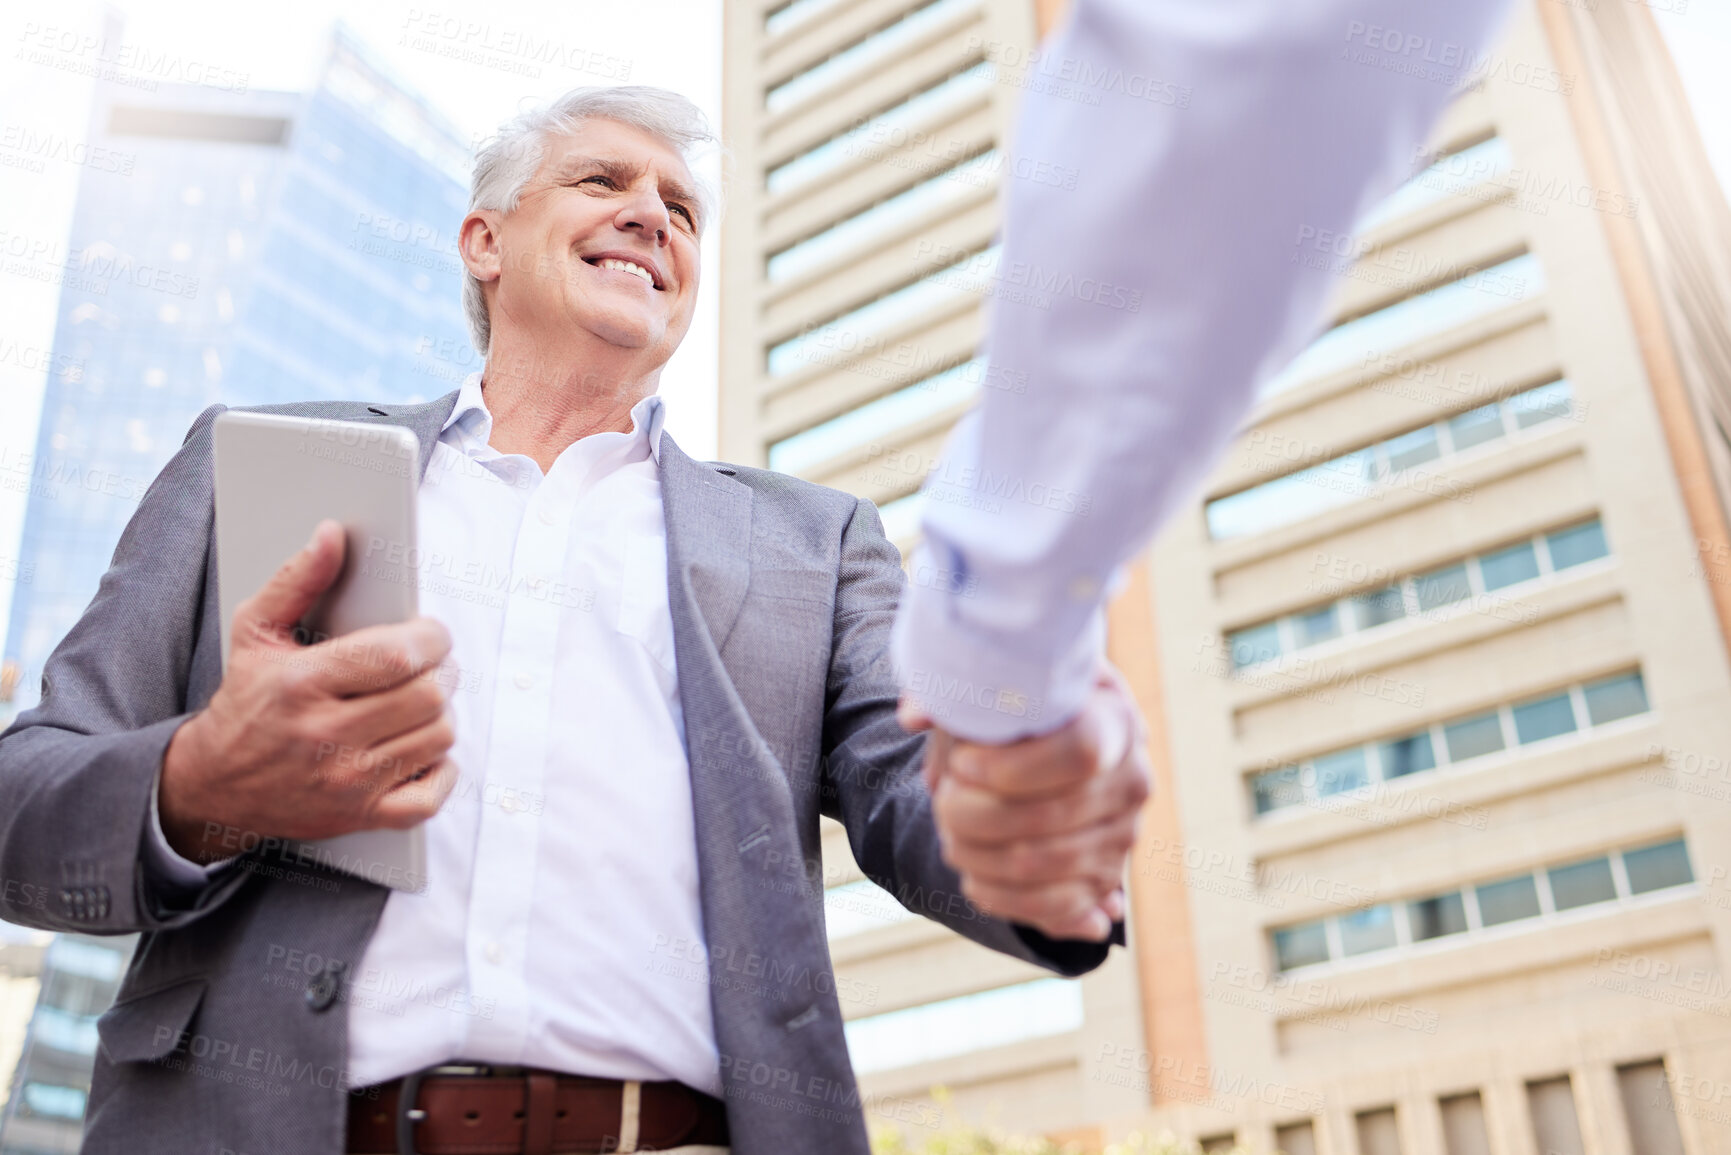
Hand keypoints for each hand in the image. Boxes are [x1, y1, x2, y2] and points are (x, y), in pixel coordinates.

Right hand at [159, 520, 458, 862]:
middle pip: (429, 695)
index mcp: (304, 684)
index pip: (400, 655)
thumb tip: (332, 536)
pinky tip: (420, 750)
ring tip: (418, 701)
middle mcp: (327, 736)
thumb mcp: (256, 632)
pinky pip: (431, 796)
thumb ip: (297, 580)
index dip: (432, 636)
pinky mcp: (361, 815)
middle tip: (429, 665)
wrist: (212, 785)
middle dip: (442, 671)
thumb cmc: (245, 702)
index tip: (428, 632)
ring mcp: (346, 781)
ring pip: (438, 738)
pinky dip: (440, 771)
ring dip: (440, 715)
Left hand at [901, 668, 1150, 941]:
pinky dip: (1007, 899)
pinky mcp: (1108, 877)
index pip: (1080, 751)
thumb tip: (913, 716)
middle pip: (1055, 815)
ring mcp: (1124, 833)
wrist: (1055, 745)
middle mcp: (1133, 778)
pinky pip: (1059, 906)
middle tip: (942, 802)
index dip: (1014, 767)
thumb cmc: (1022, 707)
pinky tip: (971, 879)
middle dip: (980, 815)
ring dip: (983, 857)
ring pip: (1048, 865)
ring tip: (948, 836)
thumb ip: (957, 690)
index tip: (962, 764)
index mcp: (1115, 718)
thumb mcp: (998, 683)